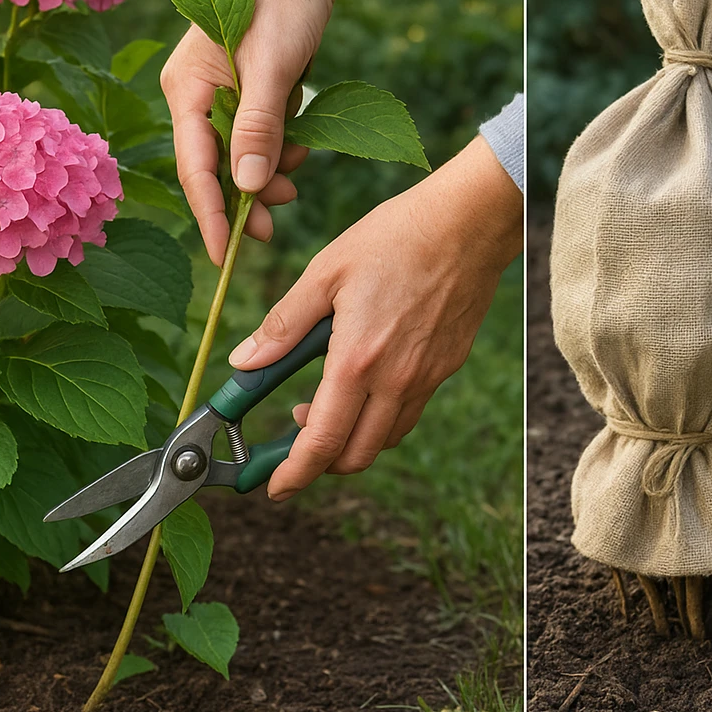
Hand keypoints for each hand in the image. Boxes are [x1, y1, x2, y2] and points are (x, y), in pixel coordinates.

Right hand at [160, 0, 377, 264]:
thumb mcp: (273, 66)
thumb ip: (258, 127)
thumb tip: (249, 189)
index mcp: (186, 89)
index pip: (194, 168)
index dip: (210, 216)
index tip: (224, 257)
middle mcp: (196, 96)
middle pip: (214, 169)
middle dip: (245, 199)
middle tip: (274, 227)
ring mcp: (221, 95)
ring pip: (240, 157)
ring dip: (269, 174)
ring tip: (299, 176)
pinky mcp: (249, 92)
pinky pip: (258, 137)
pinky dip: (279, 149)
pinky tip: (302, 147)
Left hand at [227, 135, 523, 499]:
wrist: (467, 222)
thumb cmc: (394, 238)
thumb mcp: (325, 273)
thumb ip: (283, 325)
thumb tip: (244, 362)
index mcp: (358, 360)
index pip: (322, 440)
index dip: (294, 474)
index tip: (272, 488)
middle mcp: (397, 380)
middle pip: (356, 456)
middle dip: (320, 465)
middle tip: (291, 446)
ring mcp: (427, 377)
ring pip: (386, 439)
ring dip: (351, 442)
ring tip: (321, 410)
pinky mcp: (446, 366)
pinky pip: (409, 412)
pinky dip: (380, 419)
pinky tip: (363, 387)